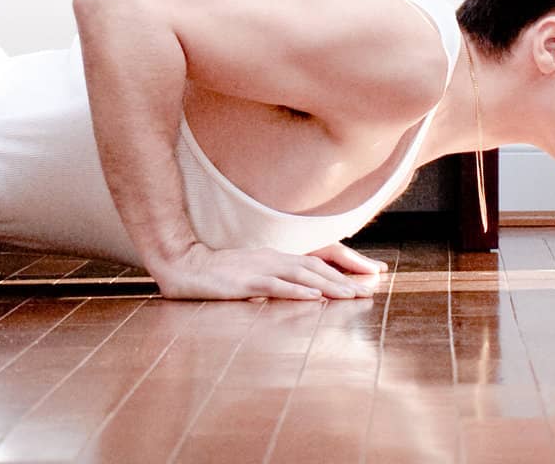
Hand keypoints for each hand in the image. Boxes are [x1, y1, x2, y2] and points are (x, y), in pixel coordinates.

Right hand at [150, 240, 386, 301]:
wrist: (185, 264)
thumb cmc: (218, 274)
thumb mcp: (253, 274)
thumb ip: (276, 279)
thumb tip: (303, 290)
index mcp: (278, 256)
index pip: (319, 258)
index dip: (345, 265)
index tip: (369, 274)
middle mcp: (275, 257)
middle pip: (317, 266)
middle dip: (345, 278)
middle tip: (369, 290)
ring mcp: (261, 268)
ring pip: (303, 274)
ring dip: (329, 285)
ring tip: (351, 295)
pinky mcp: (246, 281)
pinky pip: (276, 286)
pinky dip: (297, 291)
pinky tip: (313, 297)